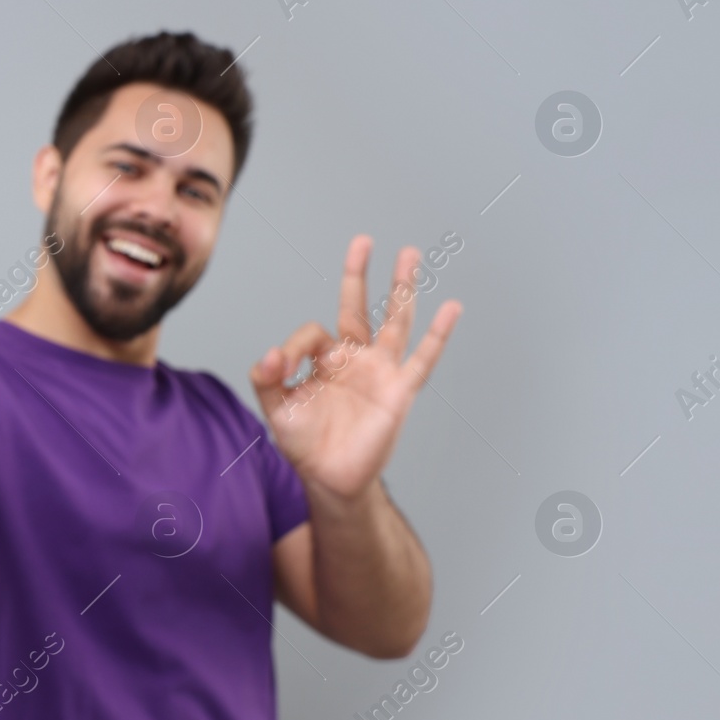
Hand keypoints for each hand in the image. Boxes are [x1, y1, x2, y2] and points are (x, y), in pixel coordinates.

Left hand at [249, 235, 460, 500]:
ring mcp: (380, 371)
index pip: (314, 331)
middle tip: (363, 241)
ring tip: (409, 255)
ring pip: (394, 321)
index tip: (283, 365)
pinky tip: (452, 308)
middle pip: (360, 306)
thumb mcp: (276, 409)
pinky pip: (423, 359)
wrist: (330, 479)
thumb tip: (272, 353)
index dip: (296, 345)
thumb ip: (268, 379)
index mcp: (325, 359)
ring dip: (402, 288)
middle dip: (360, 274)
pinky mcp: (399, 391)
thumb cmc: (305, 443)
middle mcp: (355, 358)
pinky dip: (439, 335)